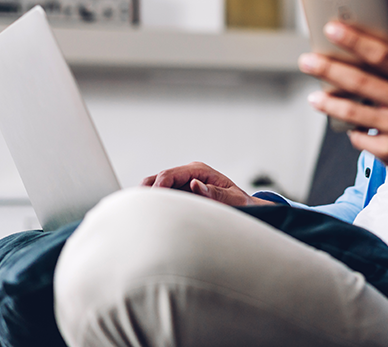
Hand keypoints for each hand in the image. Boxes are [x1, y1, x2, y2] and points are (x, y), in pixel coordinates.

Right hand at [141, 161, 272, 206]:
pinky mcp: (182, 193)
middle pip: (158, 178)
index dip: (157, 187)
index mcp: (200, 170)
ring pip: (157, 187)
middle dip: (147, 193)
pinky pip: (163, 197)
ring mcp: (184, 183)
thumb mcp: (233, 199)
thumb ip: (215, 193)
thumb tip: (196, 184)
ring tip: (142, 216)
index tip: (151, 203)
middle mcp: (189, 174)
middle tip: (139, 210)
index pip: (169, 174)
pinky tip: (150, 218)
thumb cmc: (241, 204)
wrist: (247, 208)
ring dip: (150, 199)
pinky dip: (155, 205)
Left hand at [299, 21, 387, 281]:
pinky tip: (351, 125)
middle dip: (328, 69)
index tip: (330, 28)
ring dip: (329, 103)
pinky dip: (354, 130)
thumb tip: (363, 45)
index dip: (353, 40)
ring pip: (353, 113)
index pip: (382, 54)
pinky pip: (360, 137)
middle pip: (360, 82)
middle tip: (306, 60)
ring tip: (314, 96)